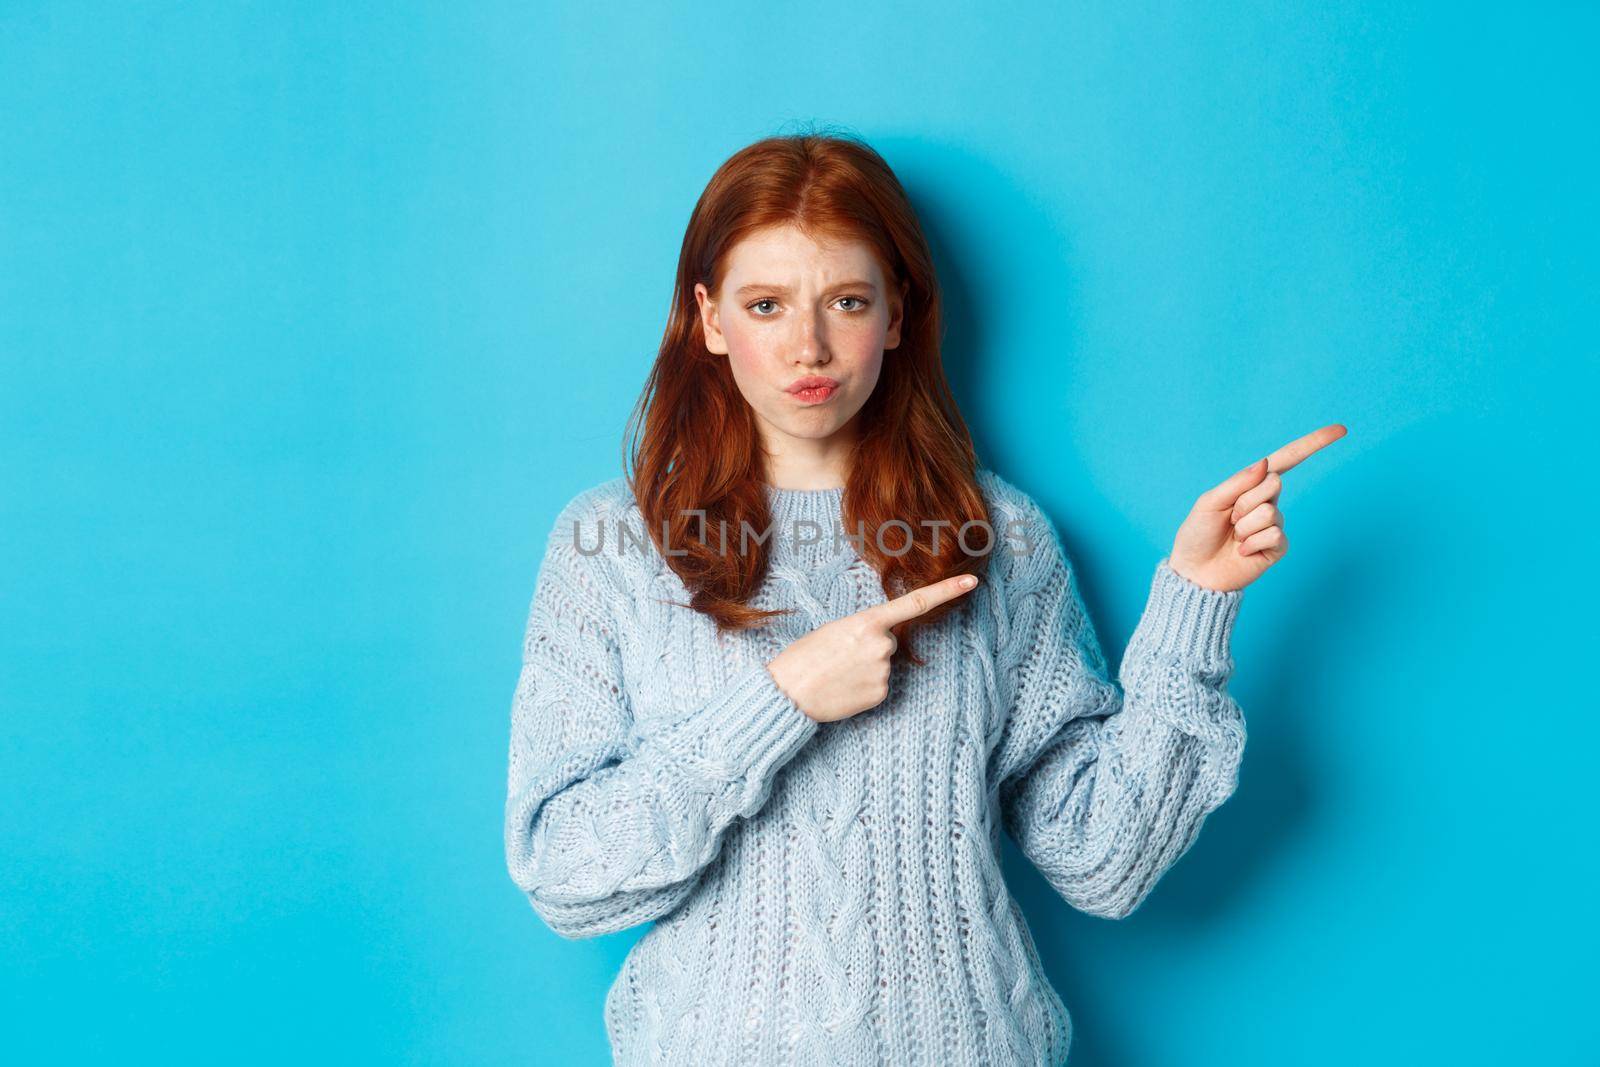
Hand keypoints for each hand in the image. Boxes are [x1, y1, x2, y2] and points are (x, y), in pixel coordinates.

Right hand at [766, 574, 980, 722]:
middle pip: (889, 642)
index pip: (916, 602)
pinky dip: (864, 687)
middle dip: (869, 648)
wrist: (789, 692)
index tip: (971, 581)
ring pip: (883, 665)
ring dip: (865, 669)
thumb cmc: (805, 657)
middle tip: (840, 657)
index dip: (946, 591)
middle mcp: (882, 645)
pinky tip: (844, 689)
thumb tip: (882, 642)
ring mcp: (884, 671)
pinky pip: (880, 686)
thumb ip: (864, 630)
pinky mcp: (882, 694)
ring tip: (838, 674)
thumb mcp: (833, 630)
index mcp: (867, 621)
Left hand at [1167, 423, 1346, 592]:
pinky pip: (1274, 534)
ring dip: (1244, 526)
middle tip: (1229, 518)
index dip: (1313, 444)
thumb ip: (1238, 482)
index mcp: (1251, 484)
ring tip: (1234, 536)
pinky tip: (1242, 551)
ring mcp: (1275, 524)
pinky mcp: (1278, 546)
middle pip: (1273, 483)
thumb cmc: (1198, 534)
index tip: (1341, 429)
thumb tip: (1266, 463)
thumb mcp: (1210, 502)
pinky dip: (1252, 543)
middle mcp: (1267, 501)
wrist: (1195, 572)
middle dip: (1244, 501)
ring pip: (1269, 512)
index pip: (1287, 459)